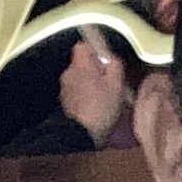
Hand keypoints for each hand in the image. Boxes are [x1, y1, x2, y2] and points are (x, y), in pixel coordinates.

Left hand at [57, 26, 130, 142]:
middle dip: (95, 68)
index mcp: (80, 65)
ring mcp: (64, 88)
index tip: (106, 60)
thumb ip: (115, 66)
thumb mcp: (116, 84)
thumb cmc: (101, 107)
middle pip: (82, 62)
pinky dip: (85, 94)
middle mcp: (68, 72)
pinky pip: (77, 90)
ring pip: (79, 76)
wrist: (82, 135)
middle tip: (109, 80)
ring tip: (103, 96)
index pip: (83, 45)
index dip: (95, 49)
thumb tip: (111, 59)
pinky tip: (95, 105)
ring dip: (90, 82)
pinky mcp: (64, 101)